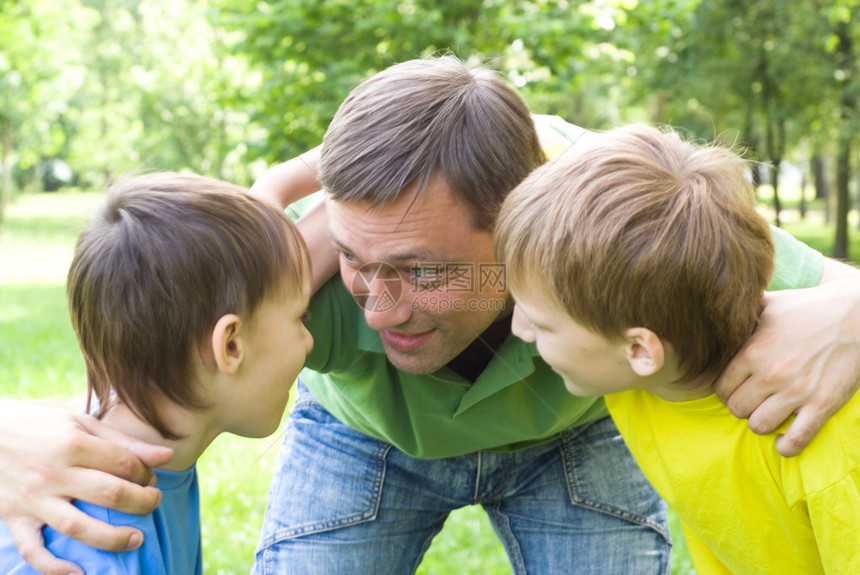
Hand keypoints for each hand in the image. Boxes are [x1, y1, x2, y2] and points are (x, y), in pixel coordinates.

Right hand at [0, 399, 172, 574]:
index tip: (150, 477)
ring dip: (111, 538)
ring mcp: (32, 499)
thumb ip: (125, 441)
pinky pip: (33, 549)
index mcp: (72, 444)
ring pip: (77, 527)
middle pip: (108, 494)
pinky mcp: (13, 518)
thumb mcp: (82, 423)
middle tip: (153, 504)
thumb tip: (167, 456)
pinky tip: (80, 572)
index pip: (122, 464)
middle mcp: (53, 473)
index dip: (145, 473)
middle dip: (141, 503)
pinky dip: (54, 567)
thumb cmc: (43, 426)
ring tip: (136, 539)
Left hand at [715, 278, 859, 456]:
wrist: (855, 315)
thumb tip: (719, 313)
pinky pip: (796, 439)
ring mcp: (797, 392)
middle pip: (737, 409)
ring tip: (769, 413)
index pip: (721, 388)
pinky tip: (784, 440)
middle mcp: (771, 375)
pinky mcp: (822, 405)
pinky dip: (786, 446)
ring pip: (759, 426)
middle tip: (753, 400)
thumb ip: (741, 316)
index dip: (727, 391)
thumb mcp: (767, 305)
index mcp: (753, 352)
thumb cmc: (808, 308)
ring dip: (762, 422)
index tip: (736, 389)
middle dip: (742, 406)